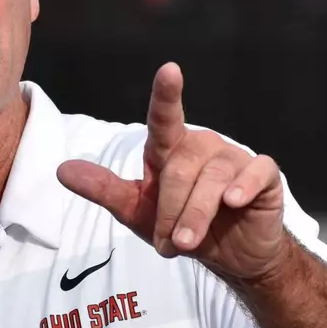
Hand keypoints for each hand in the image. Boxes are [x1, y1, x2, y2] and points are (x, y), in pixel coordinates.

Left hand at [56, 62, 291, 283]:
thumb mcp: (136, 212)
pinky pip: (254, 172)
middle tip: (170, 244)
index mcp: (170, 149)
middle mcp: (202, 145)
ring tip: (187, 244)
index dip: (166, 95)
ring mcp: (234, 157)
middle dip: (171, 212)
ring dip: (196, 216)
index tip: (169, 70)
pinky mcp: (264, 174)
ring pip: (213, 180)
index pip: (164, 118)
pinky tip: (234, 202)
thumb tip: (62, 170)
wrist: (231, 256)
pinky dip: (242, 188)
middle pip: (180, 170)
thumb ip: (103, 189)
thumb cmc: (181, 226)